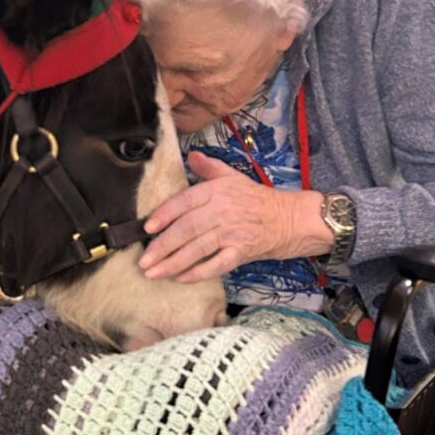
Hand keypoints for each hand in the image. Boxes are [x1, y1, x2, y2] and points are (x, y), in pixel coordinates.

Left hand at [138, 152, 331, 282]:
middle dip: (161, 246)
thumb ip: (209, 168)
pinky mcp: (241, 252)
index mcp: (216, 191)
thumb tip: (192, 156)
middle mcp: (222, 211)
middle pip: (186, 229)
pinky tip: (181, 278)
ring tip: (153, 273)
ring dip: (173, 262)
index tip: (147, 228)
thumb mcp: (233, 177)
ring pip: (197, 249)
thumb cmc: (258, 198)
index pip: (184, 202)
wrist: (290, 218)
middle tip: (143, 260)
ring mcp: (232, 233)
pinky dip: (198, 273)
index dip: (164, 215)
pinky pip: (216, 265)